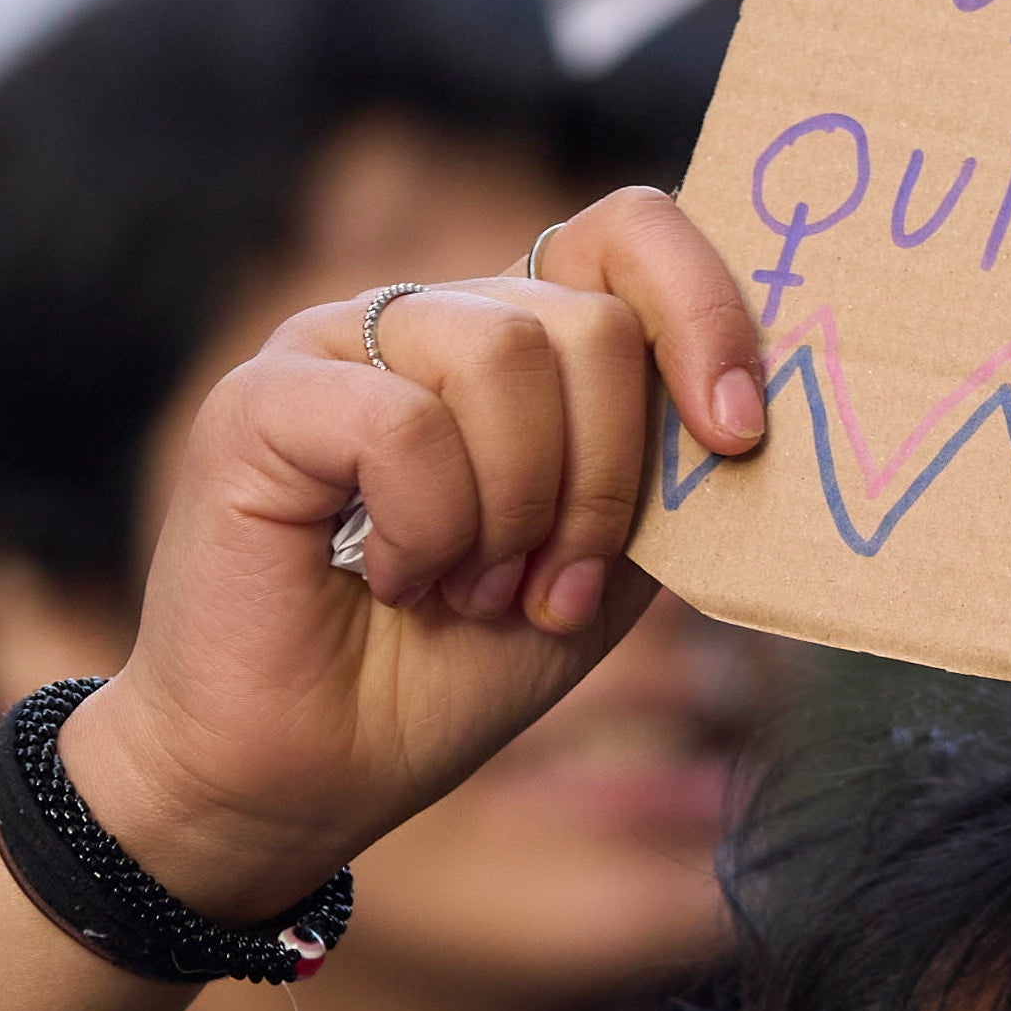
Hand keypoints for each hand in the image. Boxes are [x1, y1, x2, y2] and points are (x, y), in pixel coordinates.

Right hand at [72, 196, 771, 924]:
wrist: (304, 777)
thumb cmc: (443, 676)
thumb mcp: (600, 572)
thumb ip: (663, 474)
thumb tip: (748, 406)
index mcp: (514, 342)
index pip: (630, 233)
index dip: (705, 312)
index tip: (737, 436)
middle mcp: (427, 319)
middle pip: (586, 318)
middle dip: (604, 480)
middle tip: (549, 588)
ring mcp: (336, 344)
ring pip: (503, 353)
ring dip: (515, 510)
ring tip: (469, 590)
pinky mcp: (261, 396)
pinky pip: (403, 421)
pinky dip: (430, 526)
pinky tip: (394, 580)